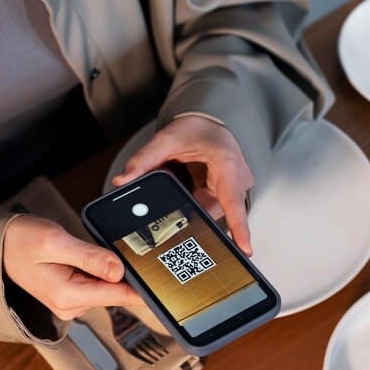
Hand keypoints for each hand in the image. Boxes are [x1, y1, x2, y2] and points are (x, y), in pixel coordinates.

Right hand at [3, 215, 142, 319]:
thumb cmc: (20, 241)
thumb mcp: (56, 241)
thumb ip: (90, 256)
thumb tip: (119, 270)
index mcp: (68, 296)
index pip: (119, 295)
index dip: (144, 286)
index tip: (164, 282)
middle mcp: (71, 306)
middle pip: (116, 291)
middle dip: (127, 271)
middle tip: (136, 248)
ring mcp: (71, 302)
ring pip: (108, 286)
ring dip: (111, 269)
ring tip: (96, 247)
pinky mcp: (71, 294)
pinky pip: (97, 283)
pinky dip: (101, 270)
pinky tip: (92, 255)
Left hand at [112, 115, 253, 254]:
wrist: (207, 120)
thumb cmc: (195, 127)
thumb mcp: (167, 139)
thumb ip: (144, 160)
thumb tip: (124, 180)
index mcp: (228, 164)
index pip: (234, 202)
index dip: (239, 229)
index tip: (244, 250)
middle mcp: (238, 178)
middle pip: (217, 212)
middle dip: (192, 214)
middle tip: (172, 204)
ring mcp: (235, 187)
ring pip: (211, 212)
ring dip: (192, 207)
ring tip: (180, 185)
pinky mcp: (227, 193)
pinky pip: (210, 207)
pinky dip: (195, 204)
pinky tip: (186, 192)